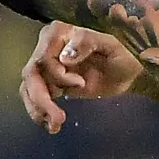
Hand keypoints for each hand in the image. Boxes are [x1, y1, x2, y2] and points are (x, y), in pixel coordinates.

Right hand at [19, 21, 144, 132]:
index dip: (58, 74)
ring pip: (29, 88)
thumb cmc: (123, 53)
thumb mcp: (110, 44)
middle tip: (58, 119)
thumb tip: (64, 57)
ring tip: (55, 126)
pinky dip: (40, 113)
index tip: (80, 83)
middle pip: (32, 74)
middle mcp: (49, 47)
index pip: (45, 56)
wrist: (129, 71)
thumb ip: (86, 43)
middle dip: (41, 99)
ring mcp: (48, 67)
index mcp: (61, 33)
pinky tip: (52, 126)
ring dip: (38, 109)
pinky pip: (35, 98)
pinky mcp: (51, 84)